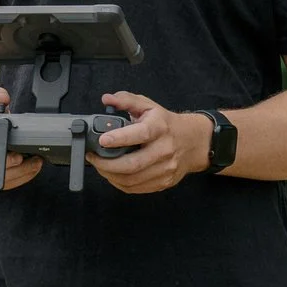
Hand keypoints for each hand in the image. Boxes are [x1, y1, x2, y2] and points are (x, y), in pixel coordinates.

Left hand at [93, 91, 209, 194]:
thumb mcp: (148, 106)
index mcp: (159, 128)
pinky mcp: (164, 182)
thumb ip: (126, 100)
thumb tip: (107, 98)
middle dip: (106, 164)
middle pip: (133, 164)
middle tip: (92, 157)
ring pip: (132, 180)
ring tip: (99, 166)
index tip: (102, 140)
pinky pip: (136, 188)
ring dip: (110, 175)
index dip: (120, 138)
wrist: (194, 142)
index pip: (140, 134)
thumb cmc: (166, 124)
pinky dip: (119, 183)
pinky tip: (112, 175)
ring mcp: (165, 168)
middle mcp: (164, 149)